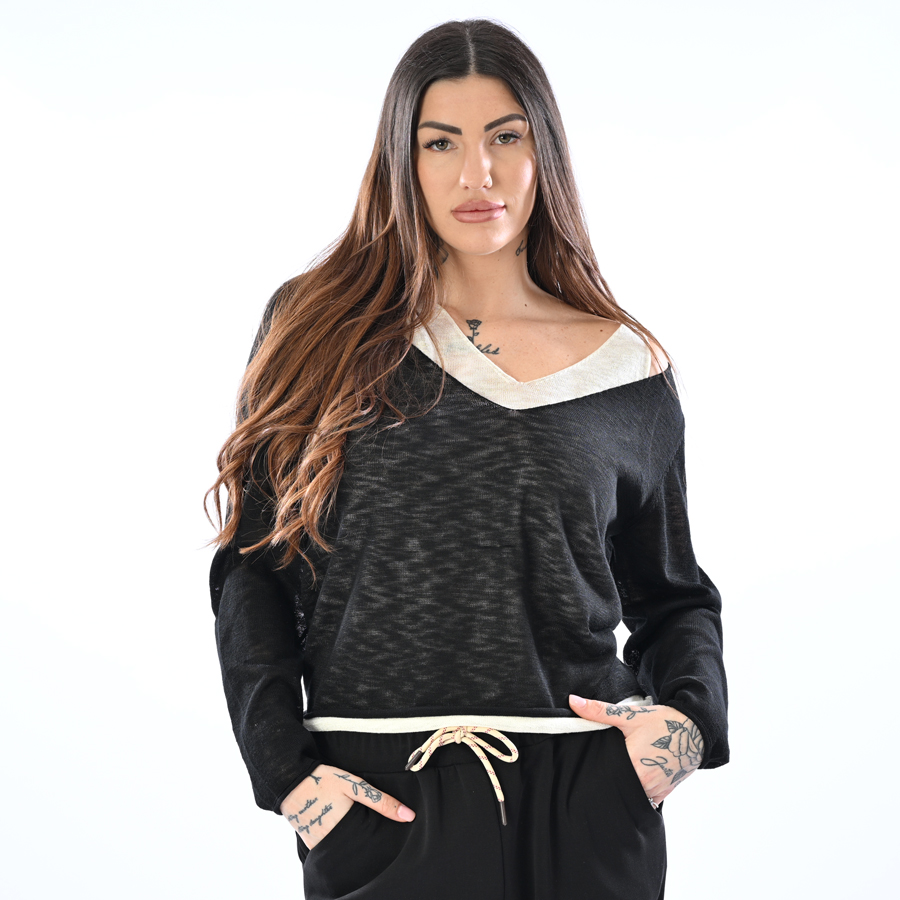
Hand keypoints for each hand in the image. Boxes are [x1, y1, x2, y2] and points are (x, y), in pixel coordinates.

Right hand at [280, 764, 415, 849]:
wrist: (289, 779)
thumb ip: (381, 801)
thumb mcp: (355, 786)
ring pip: (342, 849)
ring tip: (354, 828)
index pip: (369, 844)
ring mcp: (318, 844)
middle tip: (368, 828)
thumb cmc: (324, 780)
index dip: (378, 840)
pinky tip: (340, 829)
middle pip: (356, 848)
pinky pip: (328, 848)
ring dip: (350, 842)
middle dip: (365, 842)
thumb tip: (409, 816)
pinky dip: (336, 842)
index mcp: (345, 829)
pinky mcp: (310, 843)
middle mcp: (331, 842)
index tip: (387, 836)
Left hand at [568, 695, 703, 805]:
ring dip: (624, 788)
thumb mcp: (629, 714)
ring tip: (615, 779)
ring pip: (633, 795)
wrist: (695, 729)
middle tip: (600, 774)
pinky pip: (647, 800)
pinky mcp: (665, 792)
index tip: (587, 773)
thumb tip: (573, 701)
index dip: (596, 774)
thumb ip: (598, 711)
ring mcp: (657, 788)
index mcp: (633, 763)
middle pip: (618, 787)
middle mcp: (645, 780)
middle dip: (609, 782)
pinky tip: (632, 784)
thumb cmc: (662, 722)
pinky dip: (639, 793)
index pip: (606, 776)